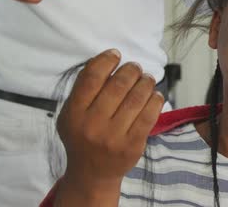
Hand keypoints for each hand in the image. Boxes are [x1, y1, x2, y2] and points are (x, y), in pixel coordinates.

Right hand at [55, 49, 163, 204]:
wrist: (92, 173)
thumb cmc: (83, 135)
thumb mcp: (72, 114)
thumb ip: (84, 89)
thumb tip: (108, 59)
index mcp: (74, 113)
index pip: (90, 78)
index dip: (105, 60)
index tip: (116, 54)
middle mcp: (92, 124)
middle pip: (118, 85)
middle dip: (131, 70)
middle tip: (136, 67)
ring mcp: (113, 136)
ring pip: (136, 98)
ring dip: (146, 82)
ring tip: (147, 79)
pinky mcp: (132, 145)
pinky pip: (149, 115)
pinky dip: (155, 99)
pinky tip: (154, 95)